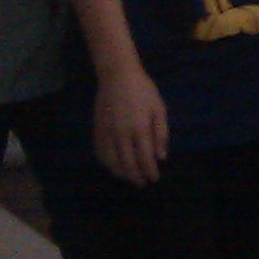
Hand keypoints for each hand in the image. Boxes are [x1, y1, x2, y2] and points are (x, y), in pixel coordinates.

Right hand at [92, 67, 170, 184]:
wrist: (117, 75)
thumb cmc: (143, 90)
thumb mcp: (159, 108)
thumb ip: (161, 134)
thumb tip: (161, 157)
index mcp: (139, 128)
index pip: (145, 158)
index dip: (150, 172)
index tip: (154, 179)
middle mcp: (121, 134)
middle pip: (127, 164)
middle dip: (136, 177)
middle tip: (143, 183)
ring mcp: (107, 133)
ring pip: (111, 162)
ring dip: (121, 174)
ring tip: (130, 177)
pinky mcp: (97, 130)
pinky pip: (100, 153)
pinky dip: (107, 164)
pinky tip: (114, 166)